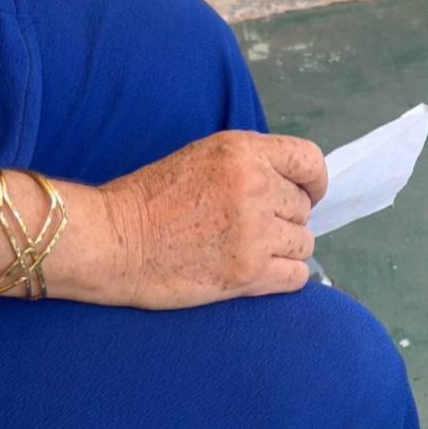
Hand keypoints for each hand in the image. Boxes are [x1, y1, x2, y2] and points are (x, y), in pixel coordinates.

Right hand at [101, 130, 327, 308]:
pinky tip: (260, 274)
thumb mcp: (201, 157)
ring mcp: (255, 231)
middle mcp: (255, 187)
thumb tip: (291, 187)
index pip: (309, 161)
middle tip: (251, 230)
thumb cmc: (149, 201)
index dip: (313, 182)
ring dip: (284, 250)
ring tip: (251, 252)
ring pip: (304, 243)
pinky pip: (297, 276)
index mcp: (242, 152)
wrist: (114, 242)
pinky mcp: (249, 271)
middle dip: (285, 220)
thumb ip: (248, 165)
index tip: (305, 195)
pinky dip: (284, 277)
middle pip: (303, 209)